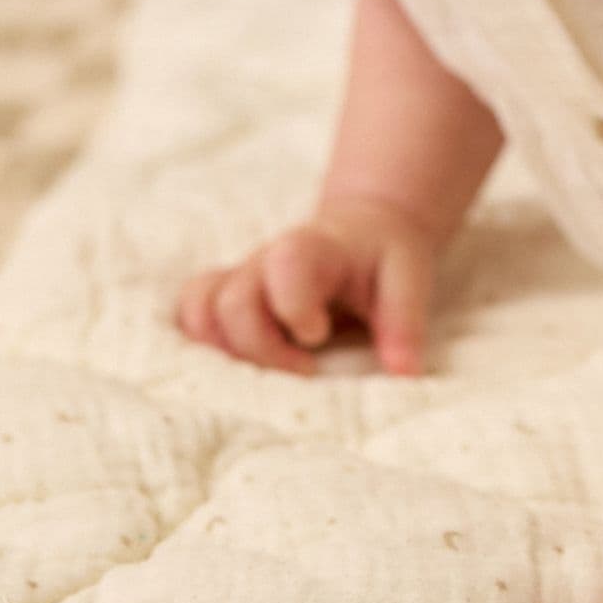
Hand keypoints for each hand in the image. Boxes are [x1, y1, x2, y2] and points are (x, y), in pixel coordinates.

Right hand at [174, 192, 440, 376]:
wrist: (362, 229)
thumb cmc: (384, 255)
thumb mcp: (409, 277)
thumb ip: (404, 321)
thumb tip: (403, 373)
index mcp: (312, 247)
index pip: (284, 263)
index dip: (294, 305)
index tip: (320, 335)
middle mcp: (265, 260)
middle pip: (233, 301)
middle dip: (263, 348)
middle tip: (308, 368)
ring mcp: (241, 278)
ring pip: (201, 309)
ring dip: (227, 350)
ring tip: (273, 368)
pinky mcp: (228, 296)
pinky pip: (192, 315)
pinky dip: (204, 344)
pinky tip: (243, 365)